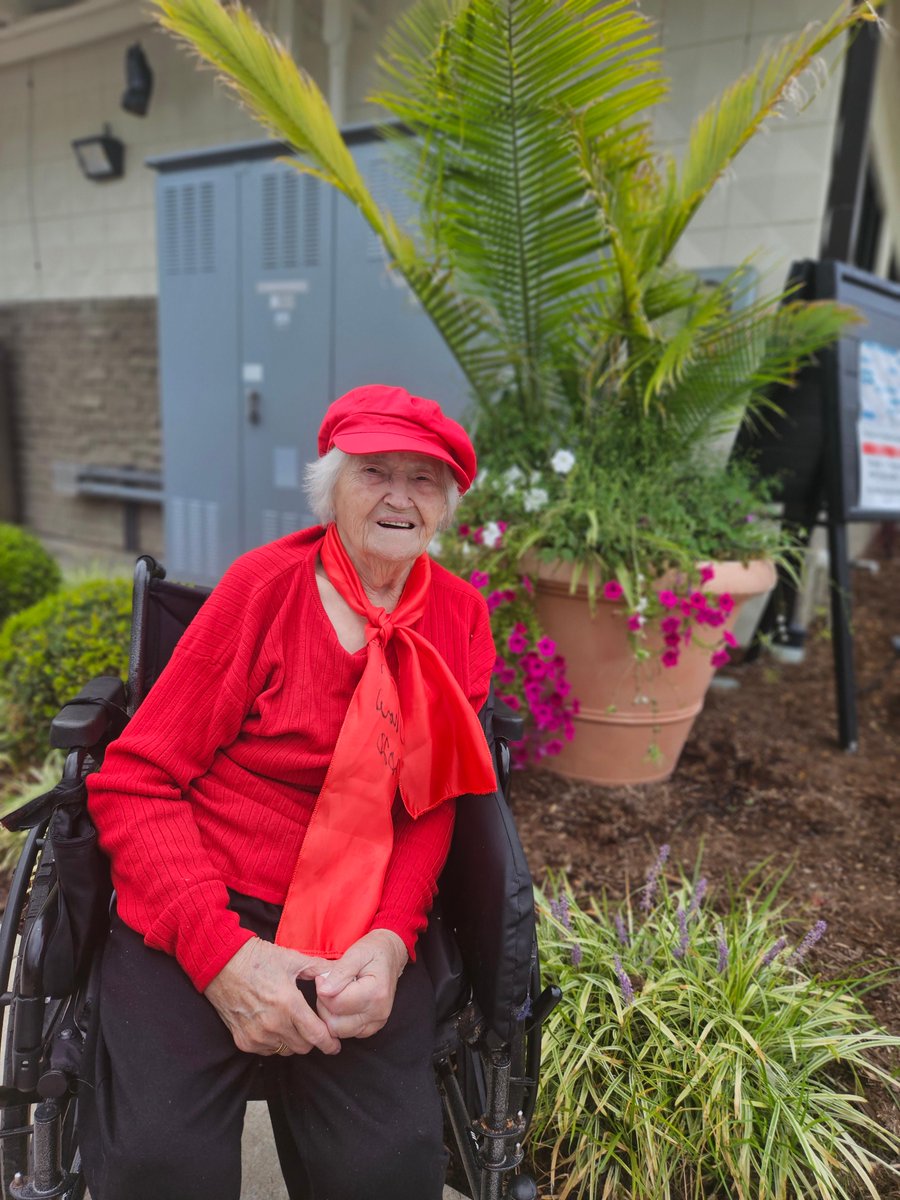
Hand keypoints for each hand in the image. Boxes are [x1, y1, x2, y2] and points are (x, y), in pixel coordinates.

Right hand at [204, 937, 340, 1055]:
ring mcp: (256, 1035)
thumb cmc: (258, 959)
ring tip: (291, 1023)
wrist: (222, 964)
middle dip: (311, 1039)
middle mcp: (273, 1025)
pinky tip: (273, 1025)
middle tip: (312, 1027)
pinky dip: (274, 1042)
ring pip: (285, 1050)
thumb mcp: (292, 959)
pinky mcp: (242, 1040)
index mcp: (288, 1004)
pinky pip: (267, 1050)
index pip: (316, 1035)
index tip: (335, 1045)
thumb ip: (319, 968)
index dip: (329, 1043)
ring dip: (292, 1041)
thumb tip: (339, 972)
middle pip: (303, 1047)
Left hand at [314, 929, 408, 1039]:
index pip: (337, 1004)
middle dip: (325, 1006)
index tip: (322, 977)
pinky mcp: (373, 1027)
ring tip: (336, 994)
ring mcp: (377, 1022)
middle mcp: (378, 1012)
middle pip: (335, 1024)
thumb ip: (339, 973)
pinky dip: (339, 1021)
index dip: (323, 991)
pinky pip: (347, 1033)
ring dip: (330, 1015)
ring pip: (339, 1032)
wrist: (390, 955)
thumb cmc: (373, 951)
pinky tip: (343, 1003)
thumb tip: (323, 991)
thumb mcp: (355, 953)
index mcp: (375, 992)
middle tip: (328, 987)